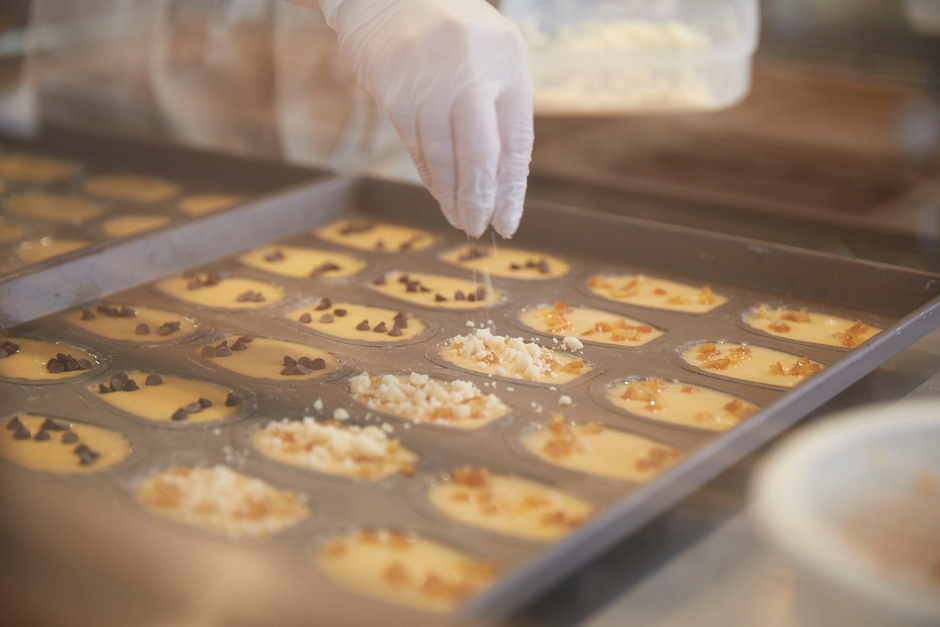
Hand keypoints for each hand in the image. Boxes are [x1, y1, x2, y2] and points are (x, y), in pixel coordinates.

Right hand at [319, 0, 533, 237]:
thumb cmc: (446, 30)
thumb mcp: (488, 55)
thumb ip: (499, 107)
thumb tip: (501, 179)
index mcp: (509, 60)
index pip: (516, 141)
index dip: (511, 188)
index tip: (508, 220)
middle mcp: (472, 69)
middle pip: (480, 155)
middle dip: (480, 199)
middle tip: (479, 228)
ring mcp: (431, 80)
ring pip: (444, 156)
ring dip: (451, 195)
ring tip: (458, 219)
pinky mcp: (395, 91)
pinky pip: (416, 146)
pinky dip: (429, 175)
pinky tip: (437, 193)